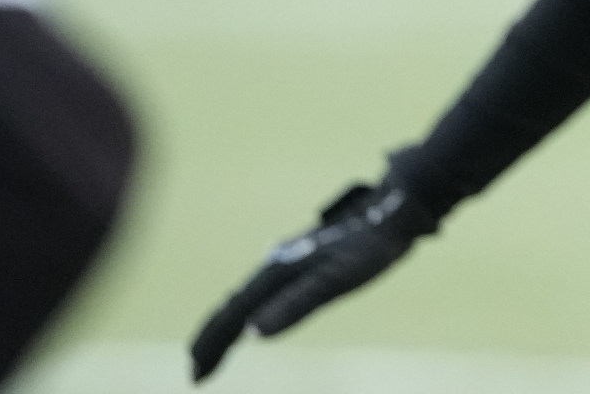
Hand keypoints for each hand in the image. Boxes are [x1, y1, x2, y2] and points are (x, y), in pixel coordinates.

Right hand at [189, 178, 438, 380]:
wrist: (393, 214)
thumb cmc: (368, 249)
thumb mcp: (335, 280)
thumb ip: (295, 305)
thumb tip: (252, 333)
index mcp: (275, 273)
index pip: (232, 315)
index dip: (212, 345)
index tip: (196, 375)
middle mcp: (274, 267)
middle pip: (232, 309)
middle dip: (211, 341)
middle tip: (196, 374)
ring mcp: (286, 265)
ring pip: (245, 301)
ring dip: (225, 329)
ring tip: (213, 354)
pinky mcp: (300, 265)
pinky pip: (262, 295)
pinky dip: (248, 314)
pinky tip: (251, 322)